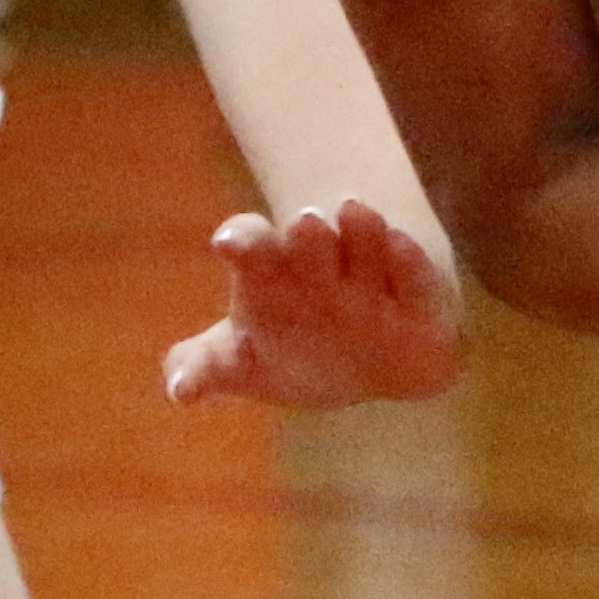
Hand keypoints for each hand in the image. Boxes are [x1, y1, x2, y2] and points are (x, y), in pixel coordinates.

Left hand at [162, 197, 465, 405]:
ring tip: (354, 213)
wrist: (372, 359)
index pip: (251, 243)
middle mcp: (319, 263)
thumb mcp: (245, 363)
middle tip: (304, 224)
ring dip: (360, 231)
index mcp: (270, 272)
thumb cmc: (295, 349)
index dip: (242, 240)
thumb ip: (209, 366)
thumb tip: (181, 386)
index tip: (227, 243)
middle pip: (308, 239)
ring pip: (364, 242)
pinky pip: (414, 277)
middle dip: (305, 236)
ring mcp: (369, 276)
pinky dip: (408, 263)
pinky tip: (401, 245)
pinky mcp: (417, 300)